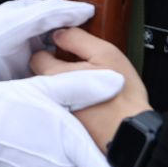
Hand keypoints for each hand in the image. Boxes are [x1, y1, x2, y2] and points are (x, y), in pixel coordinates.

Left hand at [33, 26, 150, 152]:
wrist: (131, 133)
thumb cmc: (121, 95)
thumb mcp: (105, 54)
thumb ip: (78, 39)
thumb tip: (59, 33)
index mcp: (54, 76)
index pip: (37, 57)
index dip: (50, 50)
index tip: (62, 50)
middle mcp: (48, 97)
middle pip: (43, 77)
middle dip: (56, 69)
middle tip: (78, 67)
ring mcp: (56, 114)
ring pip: (52, 93)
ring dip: (63, 87)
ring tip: (86, 85)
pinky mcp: (67, 128)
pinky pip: (62, 109)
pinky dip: (71, 103)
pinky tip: (89, 102)